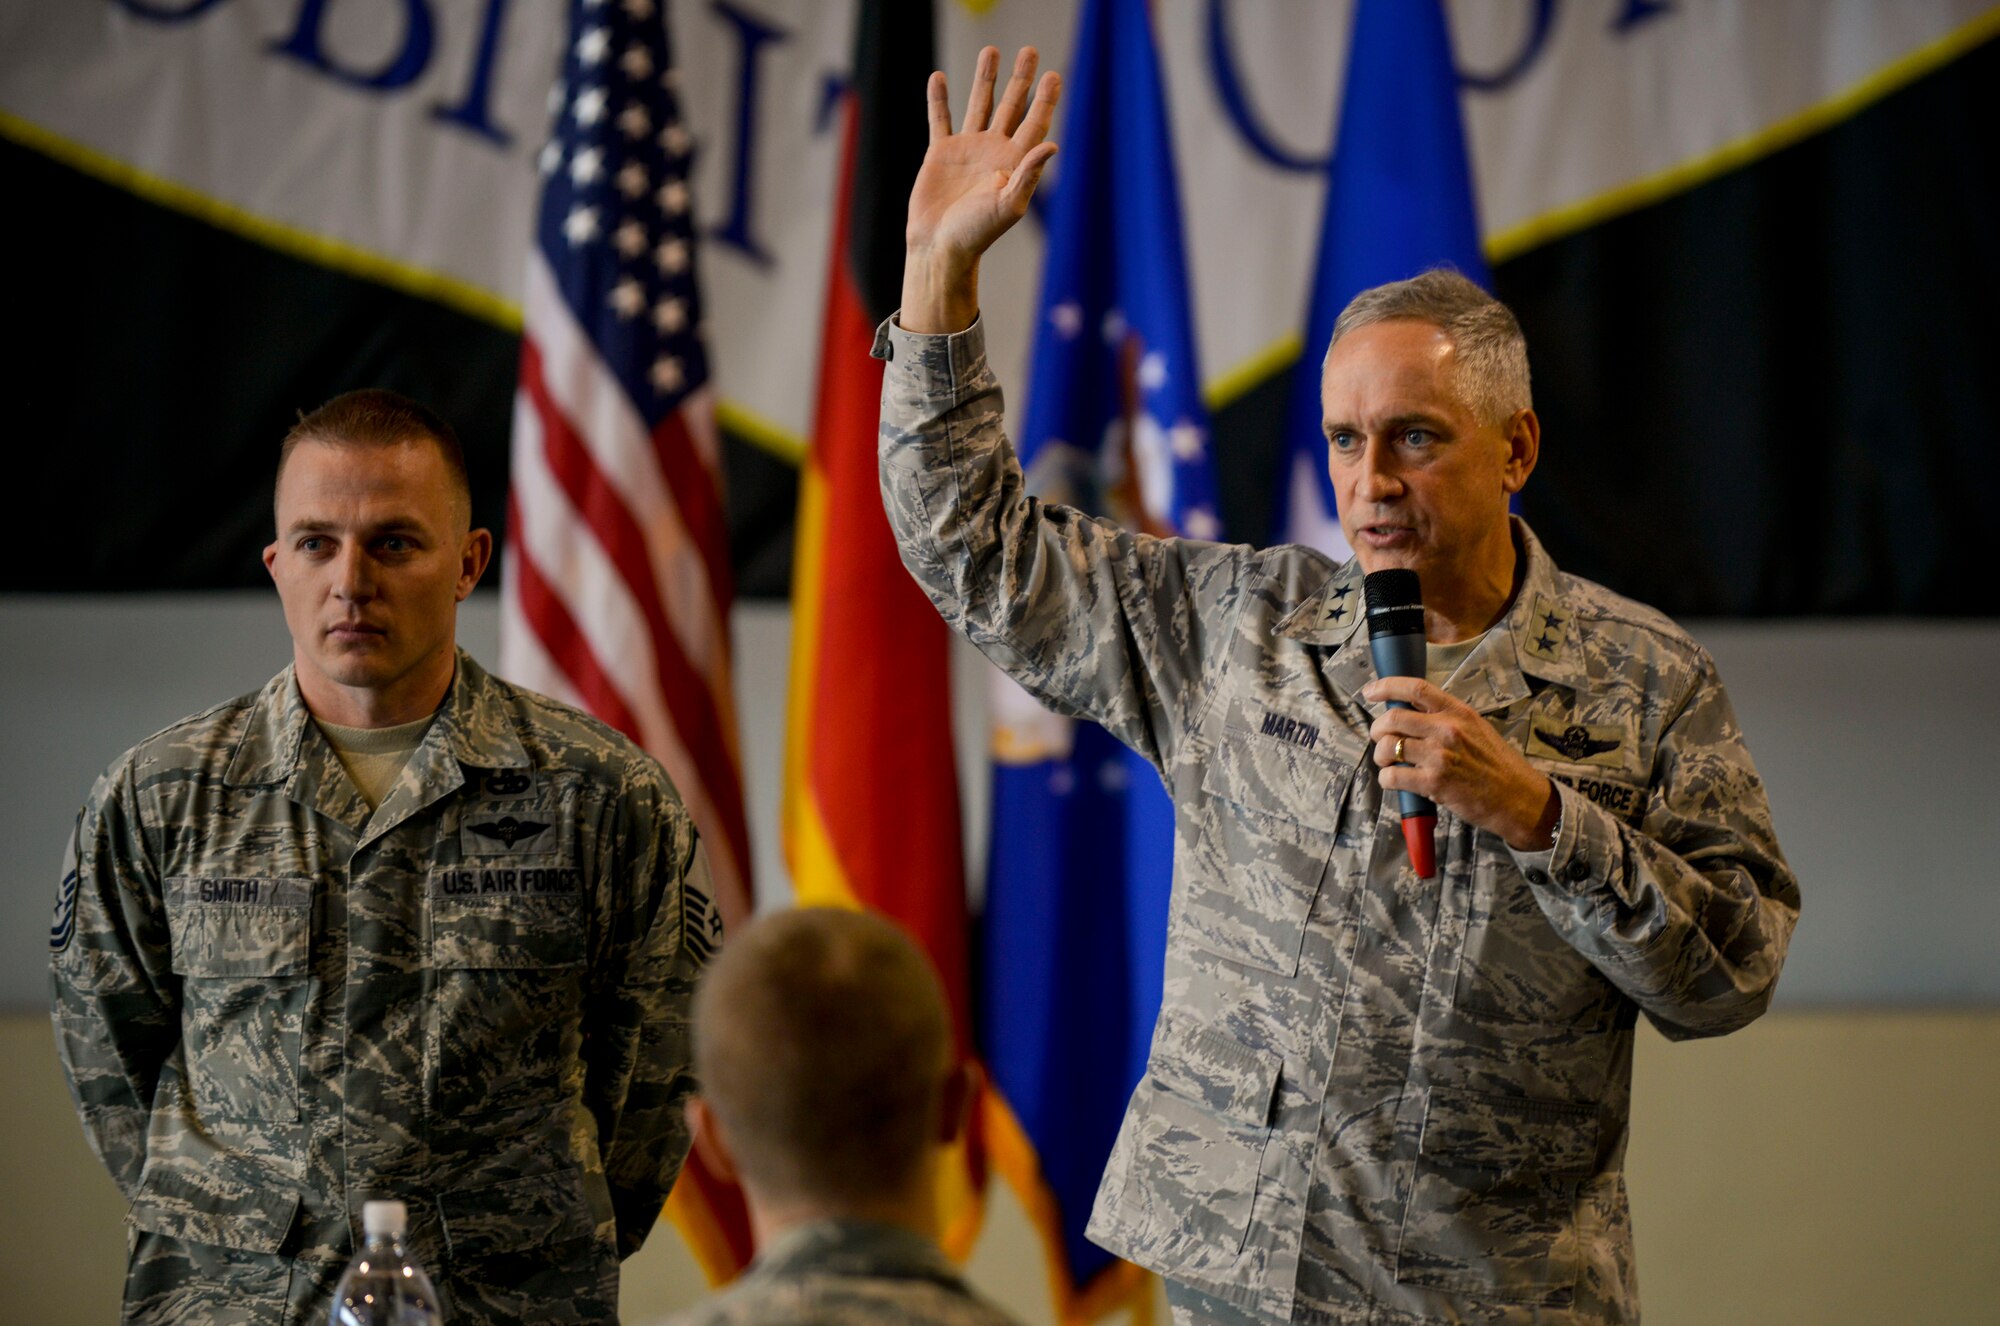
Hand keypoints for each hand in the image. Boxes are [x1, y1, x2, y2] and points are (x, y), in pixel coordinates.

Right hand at [900, 46, 1060, 333]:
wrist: (940, 247)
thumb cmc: (977, 233)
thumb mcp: (1009, 204)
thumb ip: (1029, 173)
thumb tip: (1052, 143)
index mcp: (1015, 163)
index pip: (1035, 123)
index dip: (1046, 99)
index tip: (1054, 74)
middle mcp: (994, 151)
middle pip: (1011, 106)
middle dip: (1021, 79)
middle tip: (1029, 51)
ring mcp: (968, 150)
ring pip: (979, 104)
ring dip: (985, 78)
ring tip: (991, 50)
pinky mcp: (941, 154)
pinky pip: (940, 119)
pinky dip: (939, 100)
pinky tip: (940, 78)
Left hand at [1363, 677, 1560, 851]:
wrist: (1518, 797)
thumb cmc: (1495, 765)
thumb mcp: (1476, 728)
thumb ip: (1446, 718)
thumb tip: (1409, 713)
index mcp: (1458, 711)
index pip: (1415, 688)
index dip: (1386, 686)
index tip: (1370, 691)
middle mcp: (1447, 729)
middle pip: (1392, 718)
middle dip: (1377, 730)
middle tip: (1380, 739)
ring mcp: (1440, 756)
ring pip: (1387, 747)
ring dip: (1380, 756)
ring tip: (1388, 763)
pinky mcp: (1434, 782)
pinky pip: (1392, 776)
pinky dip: (1387, 779)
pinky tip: (1395, 781)